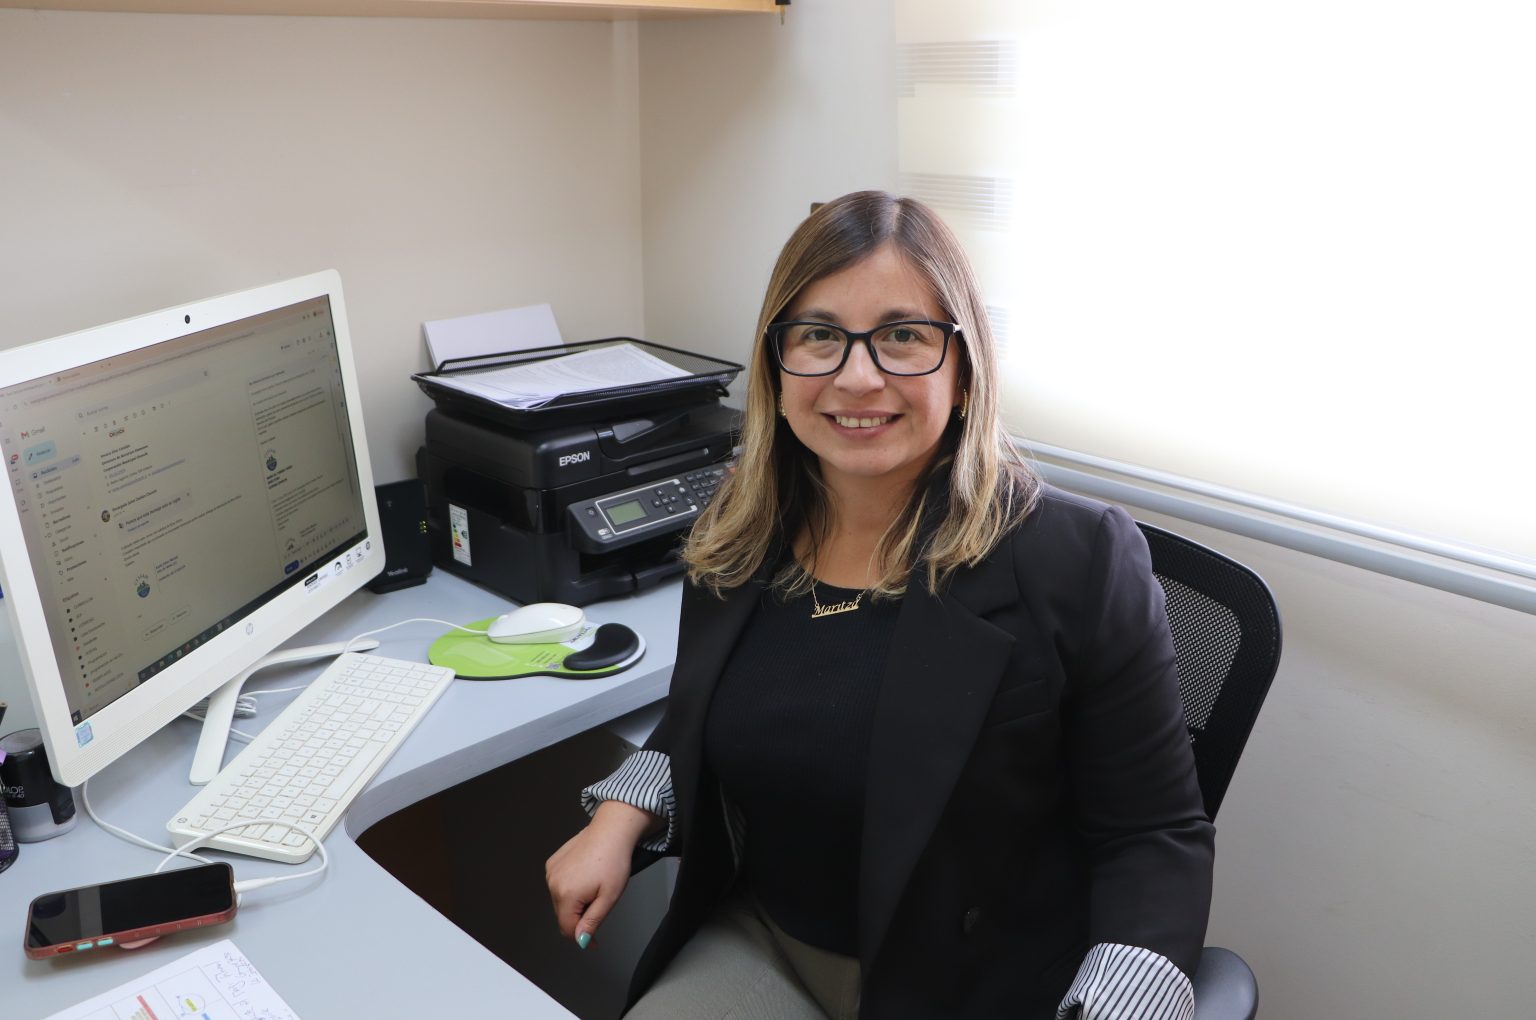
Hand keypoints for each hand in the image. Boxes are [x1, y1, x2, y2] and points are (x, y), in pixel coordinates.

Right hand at [545, 800, 658, 947]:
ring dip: (574, 903)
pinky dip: (569, 888)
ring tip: (594, 888)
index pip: (568, 929)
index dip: (582, 937)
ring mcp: (551, 872)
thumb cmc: (614, 861)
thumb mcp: (609, 897)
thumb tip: (580, 940)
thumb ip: (592, 921)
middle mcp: (553, 883)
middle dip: (580, 918)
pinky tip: (585, 878)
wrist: (611, 831)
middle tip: (600, 904)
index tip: (595, 941)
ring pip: (560, 901)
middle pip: (563, 916)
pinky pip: (558, 885)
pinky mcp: (552, 863)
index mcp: (566, 894)